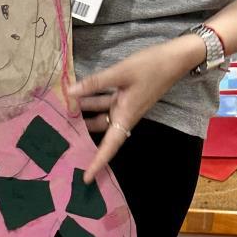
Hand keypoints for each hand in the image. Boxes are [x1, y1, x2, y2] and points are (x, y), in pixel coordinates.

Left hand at [70, 35, 205, 182]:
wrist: (175, 58)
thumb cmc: (152, 67)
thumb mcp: (121, 72)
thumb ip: (94, 83)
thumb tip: (70, 92)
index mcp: (126, 117)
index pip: (110, 147)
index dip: (98, 163)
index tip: (86, 178)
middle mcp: (125, 115)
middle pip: (101, 131)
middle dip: (83, 133)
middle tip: (61, 134)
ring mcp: (125, 105)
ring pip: (100, 114)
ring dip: (84, 111)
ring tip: (63, 108)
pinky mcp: (125, 95)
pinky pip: (105, 102)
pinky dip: (92, 98)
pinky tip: (77, 92)